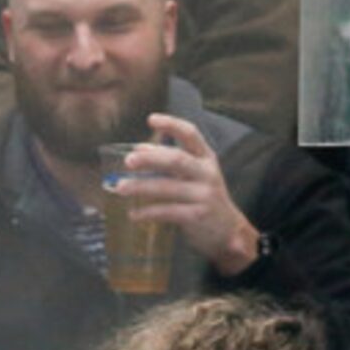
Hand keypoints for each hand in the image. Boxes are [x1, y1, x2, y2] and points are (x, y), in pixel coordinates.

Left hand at [114, 117, 261, 273]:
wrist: (229, 230)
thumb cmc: (204, 198)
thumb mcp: (193, 175)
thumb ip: (169, 161)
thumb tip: (138, 149)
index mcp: (206, 158)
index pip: (191, 134)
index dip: (172, 125)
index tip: (151, 119)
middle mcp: (206, 173)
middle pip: (177, 160)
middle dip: (151, 158)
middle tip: (128, 160)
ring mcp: (203, 195)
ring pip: (168, 188)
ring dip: (141, 187)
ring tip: (120, 188)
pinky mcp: (198, 216)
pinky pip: (168, 212)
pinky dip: (148, 213)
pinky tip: (134, 215)